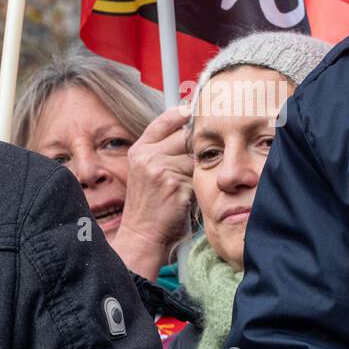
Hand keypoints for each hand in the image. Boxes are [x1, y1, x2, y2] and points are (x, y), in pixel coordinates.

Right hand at [111, 106, 195, 278]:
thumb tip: (193, 130)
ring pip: (197, 156)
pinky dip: (201, 185)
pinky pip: (200, 175)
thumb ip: (163, 151)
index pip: (166, 119)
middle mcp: (147, 156)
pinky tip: (191, 195)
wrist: (142, 235)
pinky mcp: (175, 184)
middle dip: (200, 145)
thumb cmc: (151, 206)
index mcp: (139, 150)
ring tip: (195, 182)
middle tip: (208, 151)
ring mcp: (160, 169)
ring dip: (202, 169)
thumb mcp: (147, 172)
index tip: (200, 114)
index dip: (185, 114)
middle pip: (187, 135)